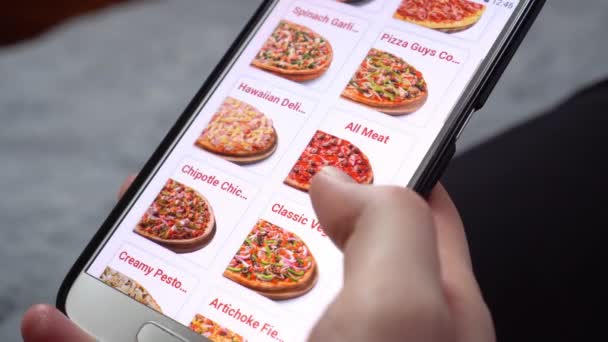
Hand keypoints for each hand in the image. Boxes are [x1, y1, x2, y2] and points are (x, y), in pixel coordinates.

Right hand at [22, 170, 493, 340]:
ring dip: (172, 266)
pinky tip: (58, 327)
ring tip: (127, 227)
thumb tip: (341, 178)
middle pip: (305, 249)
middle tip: (205, 169)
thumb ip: (391, 225)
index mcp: (421, 307)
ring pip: (225, 303)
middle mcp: (360, 338)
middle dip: (255, 205)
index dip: (372, 161)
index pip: (408, 210)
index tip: (319, 126)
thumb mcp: (407, 314)